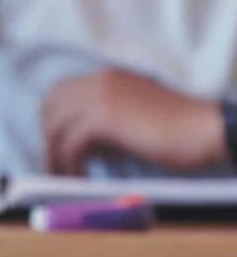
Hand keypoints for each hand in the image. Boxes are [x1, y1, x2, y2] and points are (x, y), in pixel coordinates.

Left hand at [40, 69, 226, 173]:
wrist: (208, 130)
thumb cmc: (179, 131)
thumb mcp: (134, 119)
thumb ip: (107, 124)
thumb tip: (78, 146)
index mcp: (107, 77)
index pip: (59, 92)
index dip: (51, 119)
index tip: (53, 144)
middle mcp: (99, 81)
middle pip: (51, 108)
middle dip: (48, 137)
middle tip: (53, 165)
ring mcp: (99, 97)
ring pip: (57, 127)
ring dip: (54, 155)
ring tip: (61, 178)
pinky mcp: (103, 118)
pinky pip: (71, 144)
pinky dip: (69, 164)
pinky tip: (78, 178)